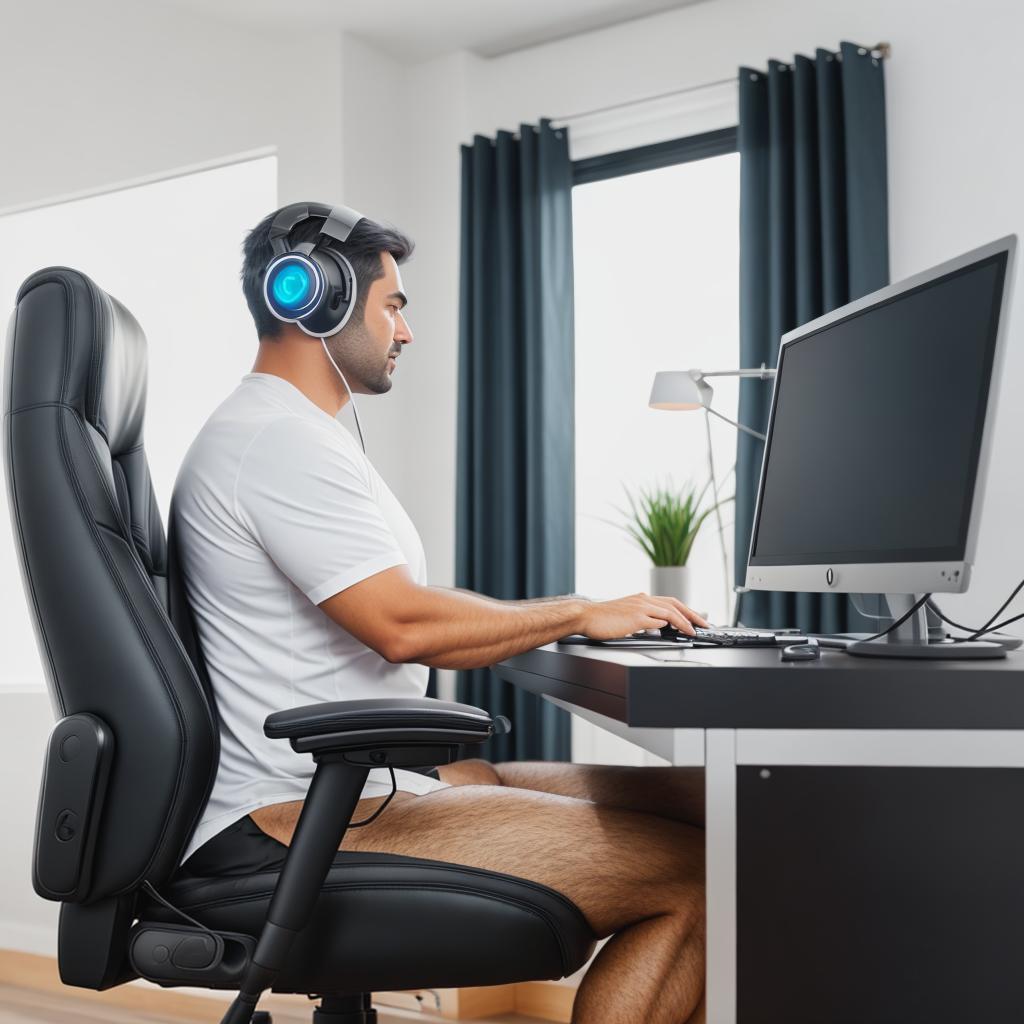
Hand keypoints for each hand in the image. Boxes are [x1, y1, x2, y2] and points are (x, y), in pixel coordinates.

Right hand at [578, 593, 708, 639]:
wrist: (585, 616)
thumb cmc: (601, 618)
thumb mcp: (625, 614)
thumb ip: (641, 617)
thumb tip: (657, 626)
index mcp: (641, 598)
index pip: (669, 602)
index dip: (685, 610)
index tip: (695, 618)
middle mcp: (642, 599)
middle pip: (674, 604)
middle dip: (692, 614)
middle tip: (704, 624)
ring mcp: (640, 607)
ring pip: (670, 611)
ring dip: (685, 622)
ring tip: (694, 631)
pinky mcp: (635, 617)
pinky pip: (658, 621)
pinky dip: (671, 625)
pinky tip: (677, 632)